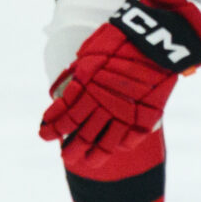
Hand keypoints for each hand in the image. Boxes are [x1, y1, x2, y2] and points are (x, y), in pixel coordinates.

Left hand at [39, 0, 200, 155]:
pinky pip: (130, 140)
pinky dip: (121, 145)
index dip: (52, 128)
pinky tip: (116, 148)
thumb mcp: (90, 52)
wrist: (156, 38)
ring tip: (86, 163)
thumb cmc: (121, 38)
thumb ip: (77, 74)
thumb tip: (65, 90)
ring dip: (92, 156)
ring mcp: (125, 113)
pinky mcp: (145, 116)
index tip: (44, 135)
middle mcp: (102, 104)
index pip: (63, 116)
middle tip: (66, 156)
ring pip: (105, 145)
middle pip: (81, 136)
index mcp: (85, 87)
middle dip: (70, 149)